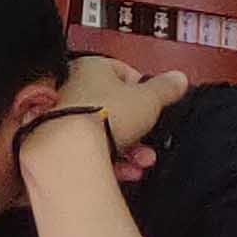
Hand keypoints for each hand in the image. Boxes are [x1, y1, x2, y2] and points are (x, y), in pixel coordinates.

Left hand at [35, 54, 190, 180]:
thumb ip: (165, 88)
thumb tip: (177, 78)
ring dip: (130, 149)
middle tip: (150, 138)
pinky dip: (111, 160)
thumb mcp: (149, 98)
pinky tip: (126, 169)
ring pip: (104, 131)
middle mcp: (72, 87)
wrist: (69, 146)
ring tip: (141, 160)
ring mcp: (63, 115)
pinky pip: (91, 148)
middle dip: (139, 128)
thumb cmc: (100, 114)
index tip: (154, 103)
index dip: (143, 90)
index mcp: (90, 66)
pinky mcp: (59, 139)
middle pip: (116, 107)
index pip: (123, 72)